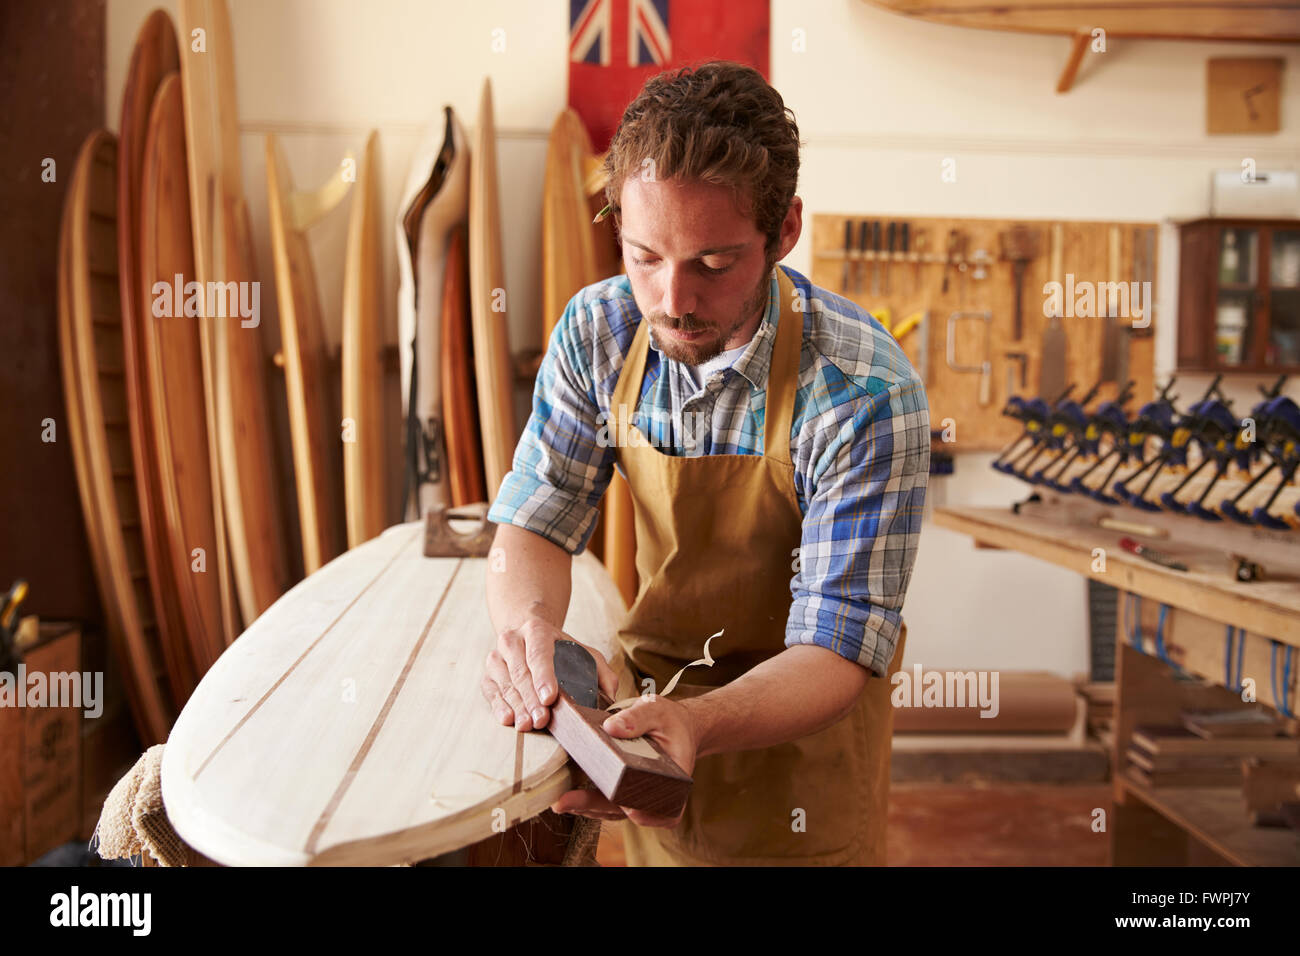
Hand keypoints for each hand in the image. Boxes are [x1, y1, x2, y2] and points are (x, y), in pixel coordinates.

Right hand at [480, 617, 618, 731]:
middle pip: (521, 673)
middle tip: (542, 720)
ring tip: (528, 725)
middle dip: (532, 699)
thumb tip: (611, 695)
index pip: (539, 654)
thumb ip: (601, 671)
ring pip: (505, 684)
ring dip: (517, 707)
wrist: (527, 636)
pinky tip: (509, 719)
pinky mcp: (487, 675)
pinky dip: (499, 706)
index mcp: (536, 630)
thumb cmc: (559, 650)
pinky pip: (491, 692)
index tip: (550, 698)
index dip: (544, 676)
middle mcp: (512, 640)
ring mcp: (496, 657)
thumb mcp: (583, 653)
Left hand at [550, 695, 697, 827]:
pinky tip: (568, 797)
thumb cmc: (669, 720)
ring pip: (613, 811)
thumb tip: (611, 727)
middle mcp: (657, 795)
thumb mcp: (658, 711)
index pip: (663, 809)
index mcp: (675, 780)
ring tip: (561, 801)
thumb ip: (638, 718)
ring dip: (587, 807)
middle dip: (596, 807)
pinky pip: (606, 803)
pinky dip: (588, 801)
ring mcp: (638, 797)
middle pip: (628, 811)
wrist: (674, 727)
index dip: (645, 812)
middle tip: (566, 802)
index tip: (625, 807)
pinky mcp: (623, 793)